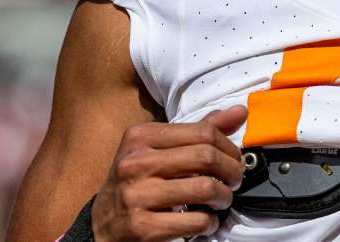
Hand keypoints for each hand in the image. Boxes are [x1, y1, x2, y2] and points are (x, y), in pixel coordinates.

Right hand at [91, 105, 247, 241]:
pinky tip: (206, 221)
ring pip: (205, 189)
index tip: (234, 158)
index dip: (229, 146)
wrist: (101, 225)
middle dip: (232, 171)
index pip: (202, 131)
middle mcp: (136, 162)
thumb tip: (239, 113)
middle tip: (234, 180)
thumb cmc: (137, 183)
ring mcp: (137, 195)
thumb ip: (197, 132)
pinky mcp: (142, 227)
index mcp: (141, 137)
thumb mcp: (158, 151)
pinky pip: (195, 221)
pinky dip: (210, 222)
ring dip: (224, 198)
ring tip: (221, 201)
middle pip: (207, 156)